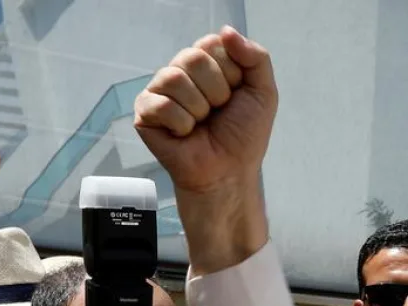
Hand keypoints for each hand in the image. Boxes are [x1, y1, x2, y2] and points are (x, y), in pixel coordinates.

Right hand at [134, 27, 273, 274]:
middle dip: (217, 91)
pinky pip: (161, 105)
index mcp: (206, 63)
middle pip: (193, 57)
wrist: (228, 171)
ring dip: (200, 109)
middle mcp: (180, 71)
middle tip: (218, 112)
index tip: (235, 94)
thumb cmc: (243, 135)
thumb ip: (256, 58)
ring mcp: (160, 90)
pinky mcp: (144, 111)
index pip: (213, 44)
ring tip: (202, 124)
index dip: (231, 72)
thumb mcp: (263, 93)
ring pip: (175, 79)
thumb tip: (226, 30)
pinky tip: (185, 134)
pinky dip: (182, 124)